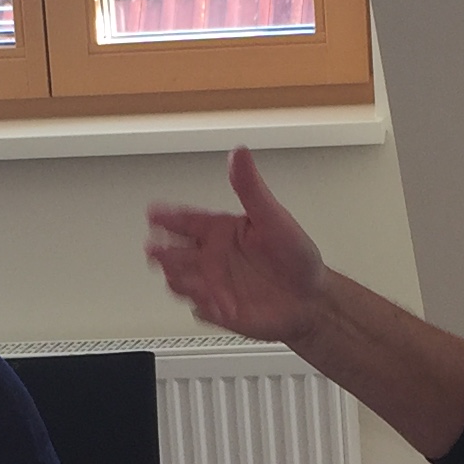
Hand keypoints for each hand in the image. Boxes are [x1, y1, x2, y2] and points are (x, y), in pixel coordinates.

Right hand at [144, 148, 329, 343]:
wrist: (310, 300)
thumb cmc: (295, 257)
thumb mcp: (273, 217)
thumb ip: (251, 188)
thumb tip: (239, 154)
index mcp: (220, 231)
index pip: (187, 221)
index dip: (168, 217)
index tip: (153, 212)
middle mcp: (212, 257)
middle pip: (175, 253)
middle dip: (162, 252)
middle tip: (155, 250)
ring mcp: (213, 285)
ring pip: (182, 281)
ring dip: (179, 280)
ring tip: (180, 277)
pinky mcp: (219, 310)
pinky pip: (202, 308)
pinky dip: (203, 306)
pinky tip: (209, 303)